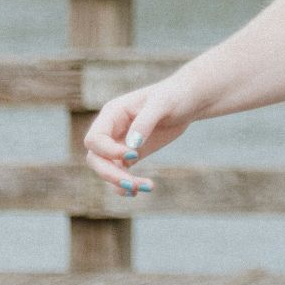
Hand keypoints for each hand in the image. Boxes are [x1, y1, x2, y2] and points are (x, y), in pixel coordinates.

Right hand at [81, 77, 200, 196]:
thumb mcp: (163, 103)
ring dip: (120, 183)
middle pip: (95, 158)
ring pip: (107, 169)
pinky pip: (120, 173)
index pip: (94, 139)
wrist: (190, 102)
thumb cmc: (175, 95)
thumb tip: (131, 145)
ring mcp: (119, 144)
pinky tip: (142, 189)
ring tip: (144, 187)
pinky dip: (127, 184)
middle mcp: (111, 130)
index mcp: (112, 114)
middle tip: (131, 184)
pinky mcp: (131, 155)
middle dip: (110, 174)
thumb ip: (145, 122)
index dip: (108, 151)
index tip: (133, 154)